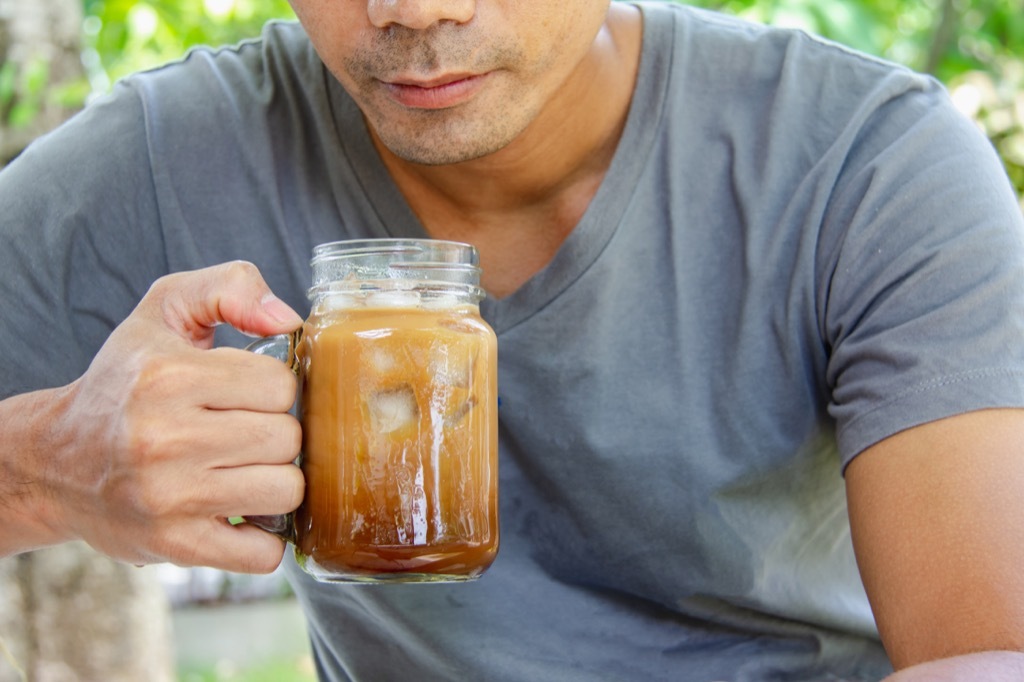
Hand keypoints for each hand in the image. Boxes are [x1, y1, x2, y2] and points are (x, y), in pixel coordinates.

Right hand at [42, 262, 304, 571]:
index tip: (246, 394)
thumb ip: (230, 286)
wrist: (54, 462)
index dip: (273, 390)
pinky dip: (263, 539)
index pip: (281, 386)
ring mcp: (169, 496)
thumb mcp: (164, 311)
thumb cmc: (125, 382)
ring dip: (274, 483)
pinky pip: (262, 553)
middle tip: (244, 433)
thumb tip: (287, 318)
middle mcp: (165, 437)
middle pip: (287, 439)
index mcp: (168, 376)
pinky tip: (240, 513)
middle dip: (275, 435)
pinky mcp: (173, 545)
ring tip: (244, 470)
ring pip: (285, 491)